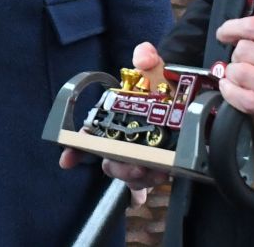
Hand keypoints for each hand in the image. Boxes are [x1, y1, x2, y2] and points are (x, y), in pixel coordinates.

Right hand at [58, 41, 171, 204]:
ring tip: (158, 173)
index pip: (88, 134)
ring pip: (127, 174)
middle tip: (137, 165)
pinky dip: (139, 192)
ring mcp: (136, 154)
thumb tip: (142, 55)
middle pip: (109, 159)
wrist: (187, 95)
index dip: (75, 147)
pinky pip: (141, 185)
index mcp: (114, 117)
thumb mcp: (155, 68)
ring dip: (137, 178)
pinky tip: (142, 197)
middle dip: (119, 166)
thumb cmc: (162, 83)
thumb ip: (147, 57)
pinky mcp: (152, 165)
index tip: (67, 159)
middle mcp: (121, 138)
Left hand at [214, 16, 253, 151]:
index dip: (232, 27)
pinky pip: (239, 97)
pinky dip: (229, 91)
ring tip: (239, 77)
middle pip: (243, 49)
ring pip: (238, 72)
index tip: (224, 33)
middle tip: (242, 62)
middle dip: (236, 55)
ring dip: (232, 75)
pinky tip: (231, 89)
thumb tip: (240, 35)